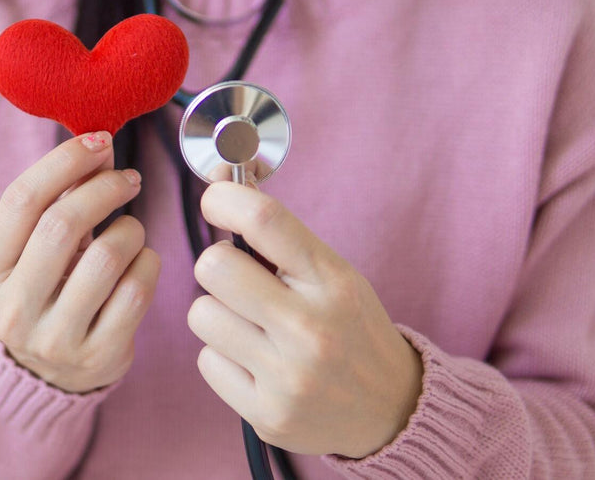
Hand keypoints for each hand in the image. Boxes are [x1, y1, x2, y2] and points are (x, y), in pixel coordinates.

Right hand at [0, 131, 159, 393]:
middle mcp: (10, 310)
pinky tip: (143, 260)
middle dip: (104, 188)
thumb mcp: (31, 251)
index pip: (20, 201)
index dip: (64, 162)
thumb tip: (98, 148)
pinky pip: (137, 290)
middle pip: (61, 224)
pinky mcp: (97, 356)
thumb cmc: (46, 291)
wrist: (53, 374)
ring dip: (129, 228)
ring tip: (131, 228)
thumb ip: (55, 202)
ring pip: (106, 256)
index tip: (99, 142)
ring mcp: (53, 339)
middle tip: (128, 178)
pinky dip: (148, 262)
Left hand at [188, 181, 422, 457]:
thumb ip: (278, 234)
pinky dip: (223, 358)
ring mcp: (288, 376)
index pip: (264, 220)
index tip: (215, 201)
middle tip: (237, 280)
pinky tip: (256, 363)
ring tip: (251, 327)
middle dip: (216, 266)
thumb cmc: (350, 327)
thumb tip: (220, 180)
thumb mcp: (332, 273)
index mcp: (333, 282)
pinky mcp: (267, 414)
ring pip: (202, 315)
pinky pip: (206, 362)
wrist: (392, 409)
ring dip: (217, 315)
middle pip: (214, 267)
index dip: (224, 199)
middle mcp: (312, 329)